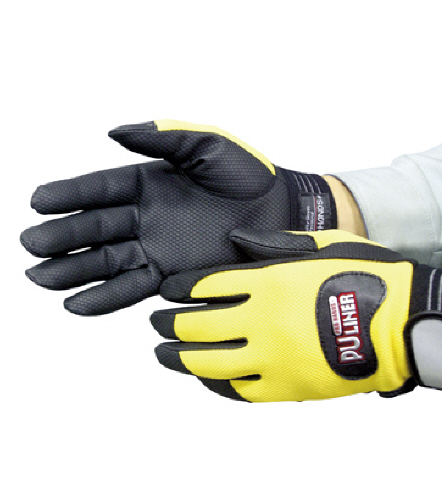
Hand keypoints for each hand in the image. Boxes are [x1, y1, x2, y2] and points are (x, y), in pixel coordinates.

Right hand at [21, 120, 334, 314]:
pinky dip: (107, 296)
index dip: (70, 195)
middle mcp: (147, 217)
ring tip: (42, 278)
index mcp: (150, 183)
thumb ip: (162, 136)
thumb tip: (113, 131)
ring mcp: (157, 248)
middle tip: (32, 245)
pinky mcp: (173, 274)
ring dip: (74, 272)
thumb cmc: (249, 174)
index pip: (101, 189)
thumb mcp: (206, 145)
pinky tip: (79, 303)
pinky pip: (133, 287)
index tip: (38, 201)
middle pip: (96, 229)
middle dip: (63, 237)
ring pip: (107, 262)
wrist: (280, 211)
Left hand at [151, 229, 441, 401]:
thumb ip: (273, 242)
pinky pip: (239, 390)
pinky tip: (203, 379)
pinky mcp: (288, 388)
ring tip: (162, 353)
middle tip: (155, 323)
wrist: (404, 322)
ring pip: (209, 363)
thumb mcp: (321, 244)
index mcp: (270, 281)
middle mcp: (264, 321)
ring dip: (179, 357)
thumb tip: (234, 241)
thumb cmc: (366, 276)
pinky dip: (215, 384)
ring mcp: (273, 358)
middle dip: (169, 323)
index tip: (164, 291)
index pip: (207, 284)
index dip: (179, 288)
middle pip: (199, 325)